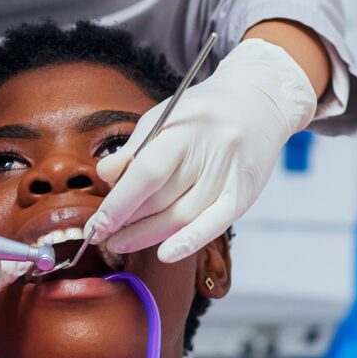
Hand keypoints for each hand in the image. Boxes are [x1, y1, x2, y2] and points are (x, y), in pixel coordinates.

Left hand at [87, 37, 319, 262]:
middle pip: (162, 199)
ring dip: (147, 236)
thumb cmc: (205, 112)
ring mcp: (230, 175)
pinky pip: (214, 225)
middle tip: (101, 236)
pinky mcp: (244, 194)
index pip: (147, 174)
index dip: (119, 204)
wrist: (259, 102)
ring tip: (120, 242)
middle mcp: (212, 152)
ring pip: (183, 217)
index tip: (97, 224)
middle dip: (126, 222)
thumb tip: (106, 177)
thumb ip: (135, 146)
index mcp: (186, 128)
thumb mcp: (166, 114)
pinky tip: (164, 254)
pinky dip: (188, 243)